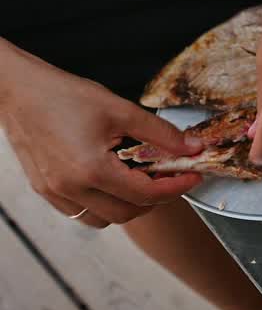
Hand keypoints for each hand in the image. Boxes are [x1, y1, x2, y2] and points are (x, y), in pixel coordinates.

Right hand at [0, 41, 203, 227]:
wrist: (19, 91)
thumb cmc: (65, 96)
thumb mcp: (121, 110)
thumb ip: (161, 133)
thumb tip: (193, 148)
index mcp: (91, 169)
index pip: (146, 194)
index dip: (177, 187)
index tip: (193, 176)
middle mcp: (70, 188)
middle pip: (128, 213)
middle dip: (156, 199)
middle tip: (170, 176)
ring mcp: (54, 192)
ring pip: (104, 219)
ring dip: (129, 206)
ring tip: (141, 179)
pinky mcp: (45, 190)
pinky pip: (81, 212)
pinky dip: (103, 204)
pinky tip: (113, 181)